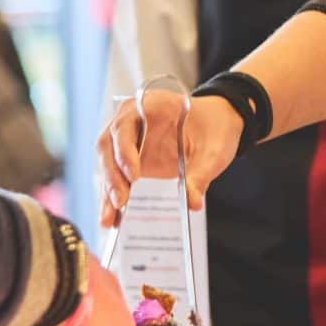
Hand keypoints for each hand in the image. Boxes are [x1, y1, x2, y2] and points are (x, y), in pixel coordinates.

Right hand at [100, 90, 241, 224]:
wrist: (218, 124)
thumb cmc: (215, 128)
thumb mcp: (214, 149)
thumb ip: (201, 173)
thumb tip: (192, 202)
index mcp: (150, 106)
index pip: (124, 126)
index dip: (124, 150)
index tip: (133, 175)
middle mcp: (131, 120)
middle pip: (108, 146)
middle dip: (112, 176)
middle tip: (120, 202)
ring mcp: (127, 140)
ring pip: (107, 164)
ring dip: (107, 191)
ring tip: (110, 219)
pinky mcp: (128, 159)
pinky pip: (115, 177)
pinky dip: (111, 197)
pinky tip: (111, 219)